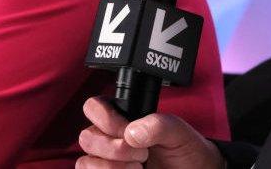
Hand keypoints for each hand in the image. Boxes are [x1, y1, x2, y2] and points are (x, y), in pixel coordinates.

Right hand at [76, 97, 224, 168]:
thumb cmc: (185, 151)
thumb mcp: (180, 132)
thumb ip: (160, 124)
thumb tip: (133, 131)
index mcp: (122, 118)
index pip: (93, 108)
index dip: (106, 119)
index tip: (128, 130)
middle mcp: (110, 138)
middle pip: (87, 138)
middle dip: (114, 148)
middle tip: (142, 154)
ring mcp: (108, 161)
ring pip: (85, 162)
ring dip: (111, 167)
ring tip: (138, 168)